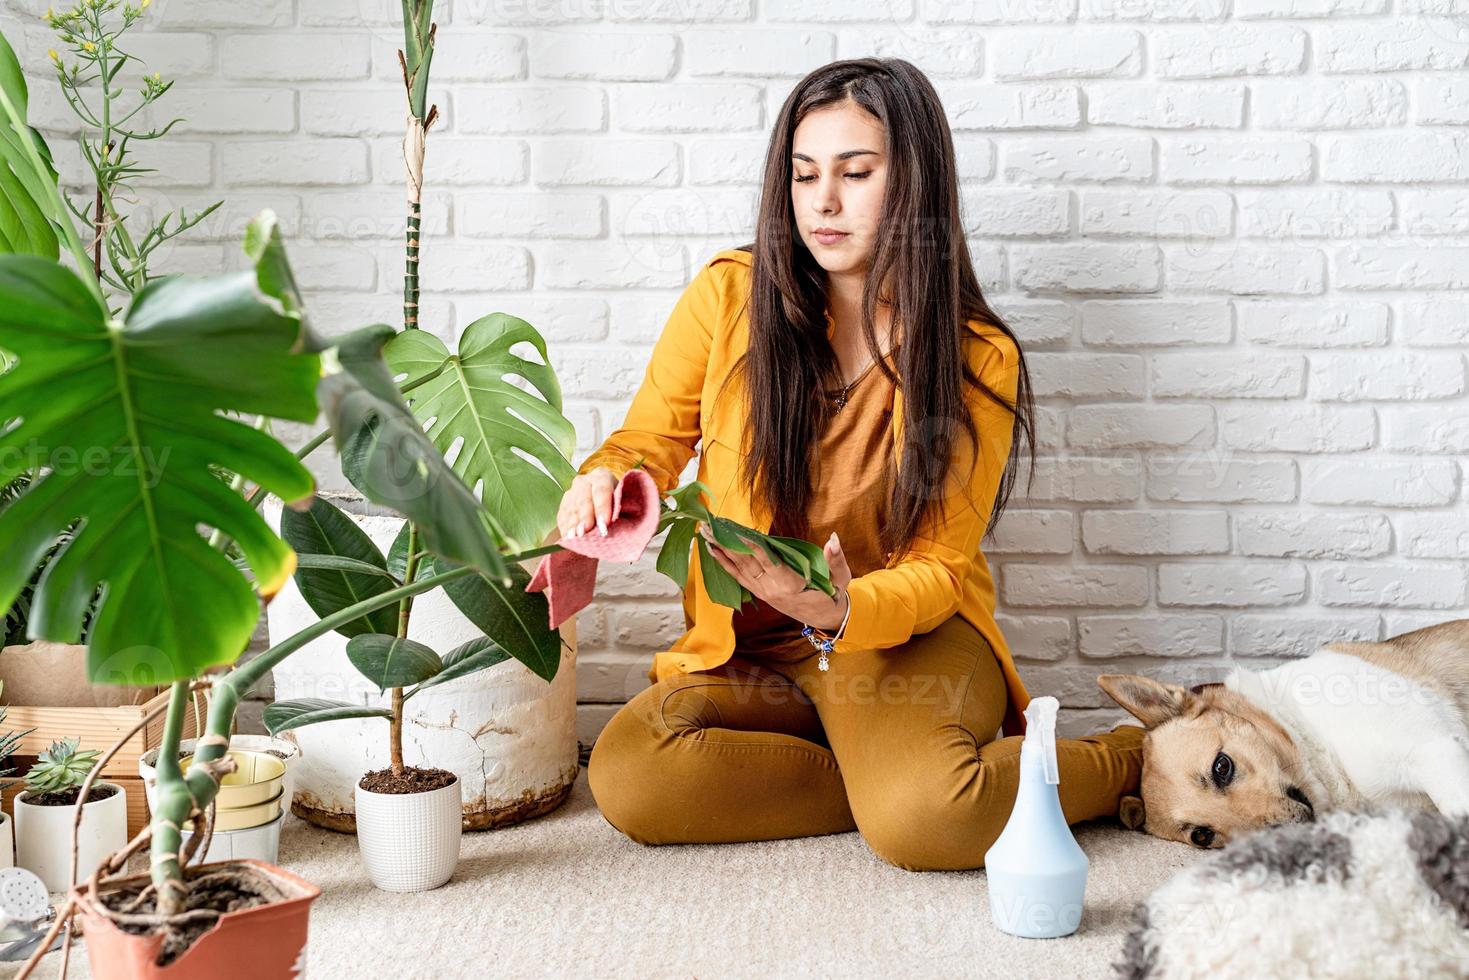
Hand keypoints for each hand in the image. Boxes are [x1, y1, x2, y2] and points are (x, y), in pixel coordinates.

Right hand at [555, 466, 618, 541]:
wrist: (606, 498)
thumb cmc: (619, 501)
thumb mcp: (624, 501)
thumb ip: (620, 509)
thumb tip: (615, 525)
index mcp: (603, 477)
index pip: (601, 491)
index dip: (602, 509)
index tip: (604, 526)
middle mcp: (585, 482)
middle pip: (583, 500)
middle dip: (585, 518)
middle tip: (585, 533)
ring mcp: (572, 492)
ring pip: (571, 508)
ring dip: (572, 525)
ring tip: (574, 538)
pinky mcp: (564, 504)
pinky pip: (562, 516)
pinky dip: (565, 528)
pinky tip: (567, 538)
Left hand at [699, 525, 852, 629]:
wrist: (825, 618)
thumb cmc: (833, 594)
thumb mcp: (840, 578)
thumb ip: (836, 559)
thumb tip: (833, 539)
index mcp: (790, 584)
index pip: (768, 561)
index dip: (752, 547)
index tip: (736, 532)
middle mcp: (772, 589)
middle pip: (746, 564)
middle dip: (726, 544)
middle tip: (709, 527)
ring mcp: (764, 592)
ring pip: (739, 570)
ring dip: (721, 552)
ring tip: (705, 535)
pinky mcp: (760, 593)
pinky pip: (739, 578)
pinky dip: (725, 564)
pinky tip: (714, 552)